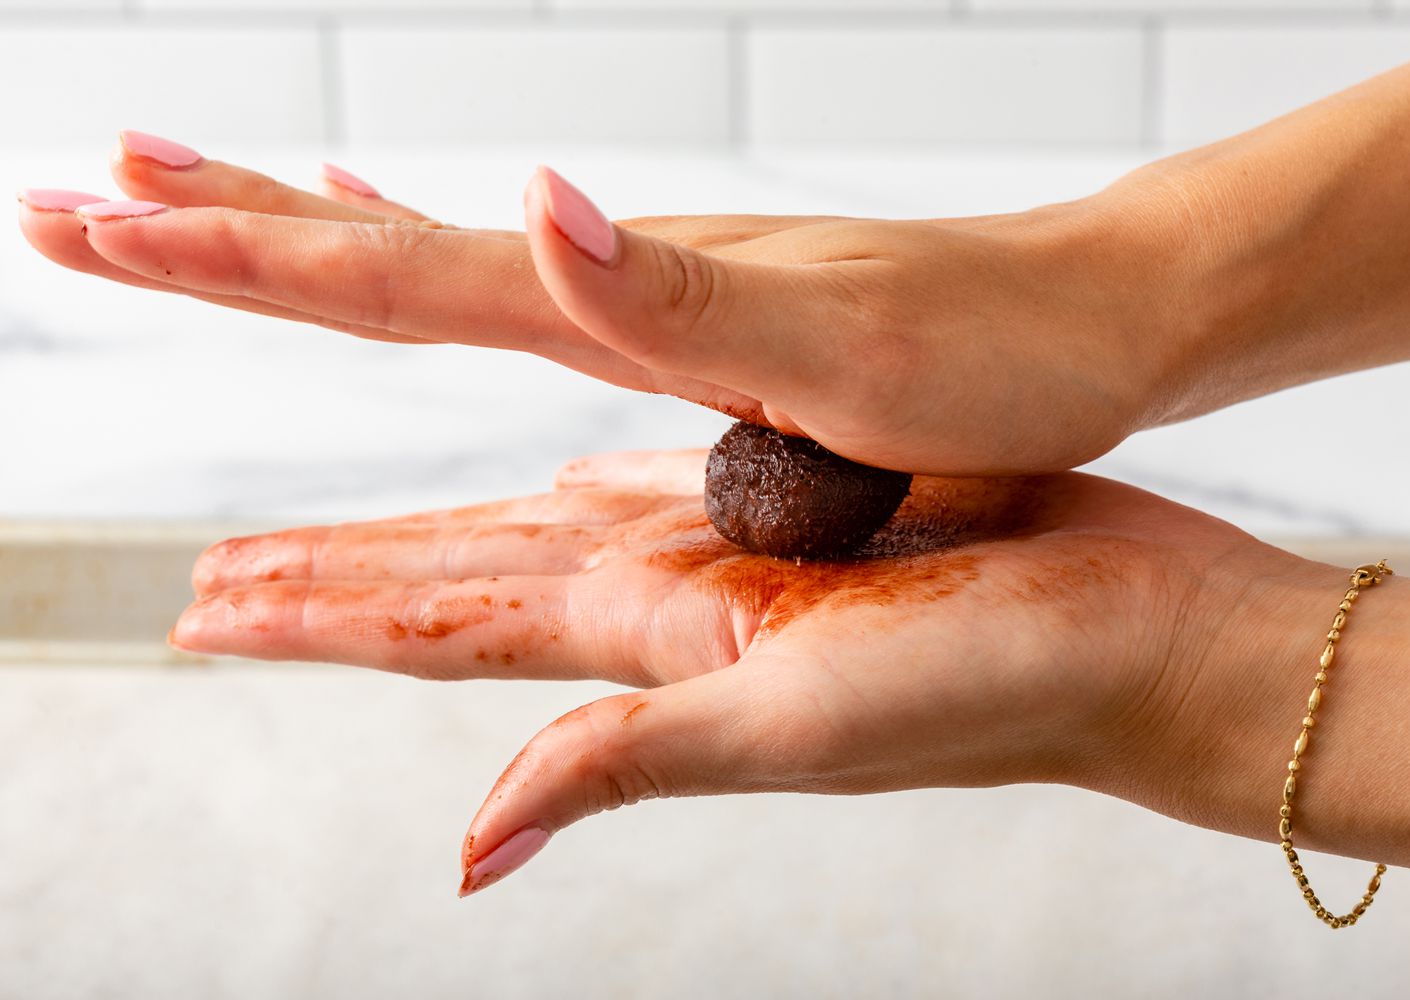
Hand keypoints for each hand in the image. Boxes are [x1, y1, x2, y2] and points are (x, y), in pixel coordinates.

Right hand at [18, 132, 1191, 474]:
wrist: (1093, 321)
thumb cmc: (998, 350)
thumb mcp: (849, 343)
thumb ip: (686, 295)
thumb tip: (532, 208)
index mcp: (631, 300)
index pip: (399, 276)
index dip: (245, 261)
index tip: (100, 223)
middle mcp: (618, 283)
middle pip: (381, 252)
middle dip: (220, 235)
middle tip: (72, 203)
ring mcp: (647, 296)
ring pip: (430, 265)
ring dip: (299, 240)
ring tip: (190, 209)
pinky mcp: (686, 322)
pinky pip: (516, 297)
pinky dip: (431, 269)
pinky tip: (417, 255)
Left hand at [168, 449, 1311, 895]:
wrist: (1140, 639)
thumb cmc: (999, 693)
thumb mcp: (794, 732)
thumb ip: (627, 765)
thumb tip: (465, 856)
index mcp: (656, 639)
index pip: (439, 627)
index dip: (317, 615)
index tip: (206, 610)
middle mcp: (676, 599)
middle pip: (461, 576)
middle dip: (341, 574)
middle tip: (227, 567)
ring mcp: (736, 550)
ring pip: (539, 522)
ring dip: (439, 525)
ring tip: (358, 521)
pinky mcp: (800, 498)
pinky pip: (657, 469)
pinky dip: (591, 468)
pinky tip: (563, 470)